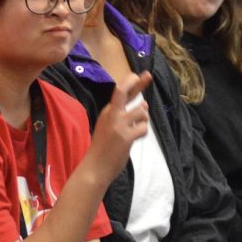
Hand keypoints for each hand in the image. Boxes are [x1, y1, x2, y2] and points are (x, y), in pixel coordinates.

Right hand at [83, 71, 152, 186]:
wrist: (95, 167)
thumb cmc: (103, 147)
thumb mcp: (108, 126)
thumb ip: (124, 115)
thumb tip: (144, 105)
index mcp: (107, 112)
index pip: (118, 92)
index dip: (131, 82)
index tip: (140, 74)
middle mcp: (111, 115)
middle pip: (123, 91)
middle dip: (136, 82)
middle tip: (147, 75)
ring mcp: (118, 125)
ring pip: (141, 112)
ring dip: (144, 119)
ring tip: (136, 128)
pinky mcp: (125, 137)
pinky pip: (143, 128)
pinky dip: (142, 132)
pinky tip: (135, 138)